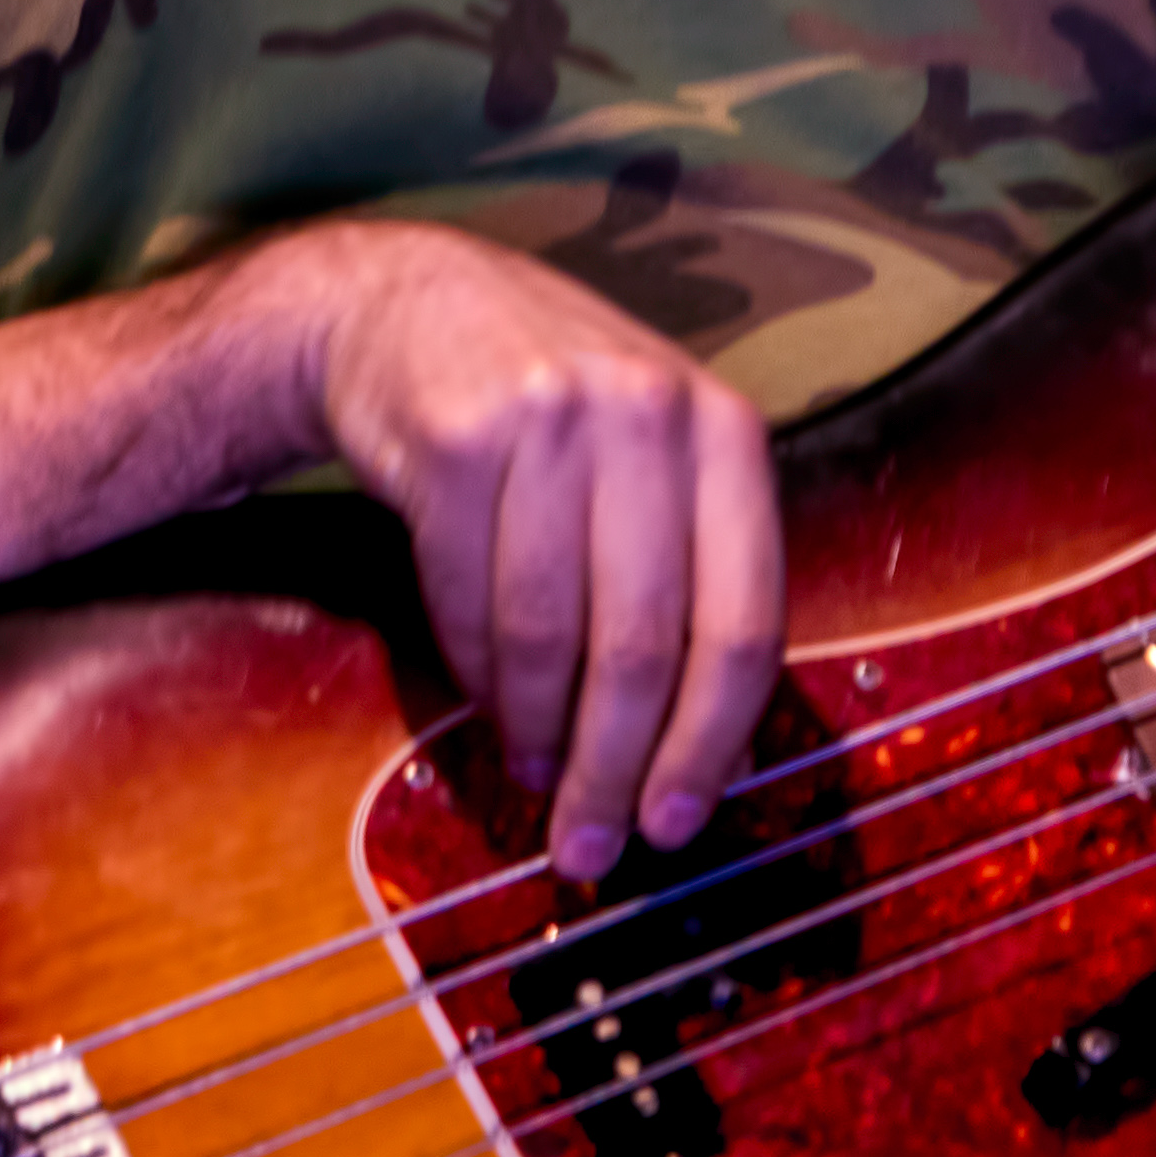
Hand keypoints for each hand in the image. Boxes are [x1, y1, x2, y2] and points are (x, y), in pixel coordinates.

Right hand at [274, 219, 787, 882]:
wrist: (410, 307)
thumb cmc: (556, 410)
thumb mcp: (653, 458)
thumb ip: (692, 574)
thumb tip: (717, 750)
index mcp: (728, 431)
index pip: (745, 617)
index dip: (711, 738)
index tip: (678, 822)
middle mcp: (651, 414)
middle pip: (646, 640)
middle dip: (617, 765)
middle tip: (591, 849)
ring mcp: (553, 417)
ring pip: (552, 631)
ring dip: (540, 732)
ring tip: (537, 781)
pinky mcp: (456, 436)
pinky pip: (468, 601)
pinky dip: (476, 675)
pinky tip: (487, 708)